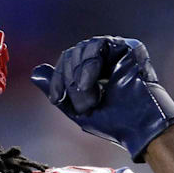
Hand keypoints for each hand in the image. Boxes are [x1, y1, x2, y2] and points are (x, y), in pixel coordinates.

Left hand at [31, 36, 173, 161]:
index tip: (58, 100)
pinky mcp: (128, 47)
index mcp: (95, 72)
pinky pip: (98, 45)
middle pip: (72, 54)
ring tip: (89, 97)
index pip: (68, 63)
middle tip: (78, 102)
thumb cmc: (114, 123)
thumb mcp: (76, 108)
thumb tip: (35, 73)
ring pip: (82, 48)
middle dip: (67, 78)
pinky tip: (89, 83)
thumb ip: (57, 89)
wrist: (139, 127)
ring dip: (78, 74)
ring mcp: (117, 52)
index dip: (58, 79)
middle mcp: (106, 59)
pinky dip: (88, 65)